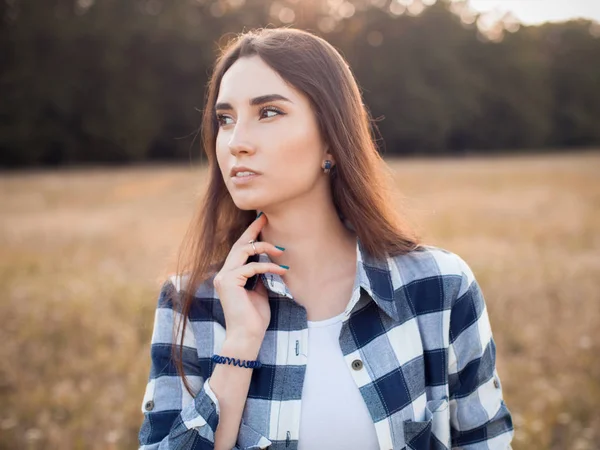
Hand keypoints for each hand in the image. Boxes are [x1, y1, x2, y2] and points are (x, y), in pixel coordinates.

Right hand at [212, 213, 287, 341]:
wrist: (247, 336)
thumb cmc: (254, 318)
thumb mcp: (260, 291)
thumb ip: (259, 277)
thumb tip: (268, 263)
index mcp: (229, 276)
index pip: (239, 250)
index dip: (249, 234)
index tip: (261, 221)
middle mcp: (223, 274)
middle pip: (239, 245)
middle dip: (253, 230)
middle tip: (266, 218)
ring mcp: (224, 277)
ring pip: (244, 251)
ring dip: (264, 248)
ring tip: (280, 251)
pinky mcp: (229, 282)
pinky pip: (251, 267)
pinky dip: (267, 267)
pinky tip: (281, 271)